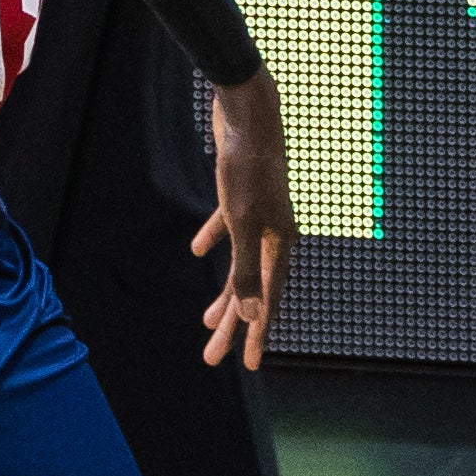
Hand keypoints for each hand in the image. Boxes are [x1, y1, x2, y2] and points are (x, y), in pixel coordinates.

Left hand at [192, 77, 296, 367]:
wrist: (248, 110)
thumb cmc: (248, 167)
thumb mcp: (243, 223)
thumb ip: (248, 270)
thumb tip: (253, 315)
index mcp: (279, 245)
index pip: (266, 302)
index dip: (255, 335)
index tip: (246, 365)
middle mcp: (274, 234)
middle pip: (251, 290)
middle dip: (232, 324)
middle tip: (214, 356)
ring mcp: (259, 214)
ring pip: (240, 264)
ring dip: (225, 292)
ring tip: (207, 319)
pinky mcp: (242, 194)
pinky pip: (228, 227)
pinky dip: (213, 239)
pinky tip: (197, 249)